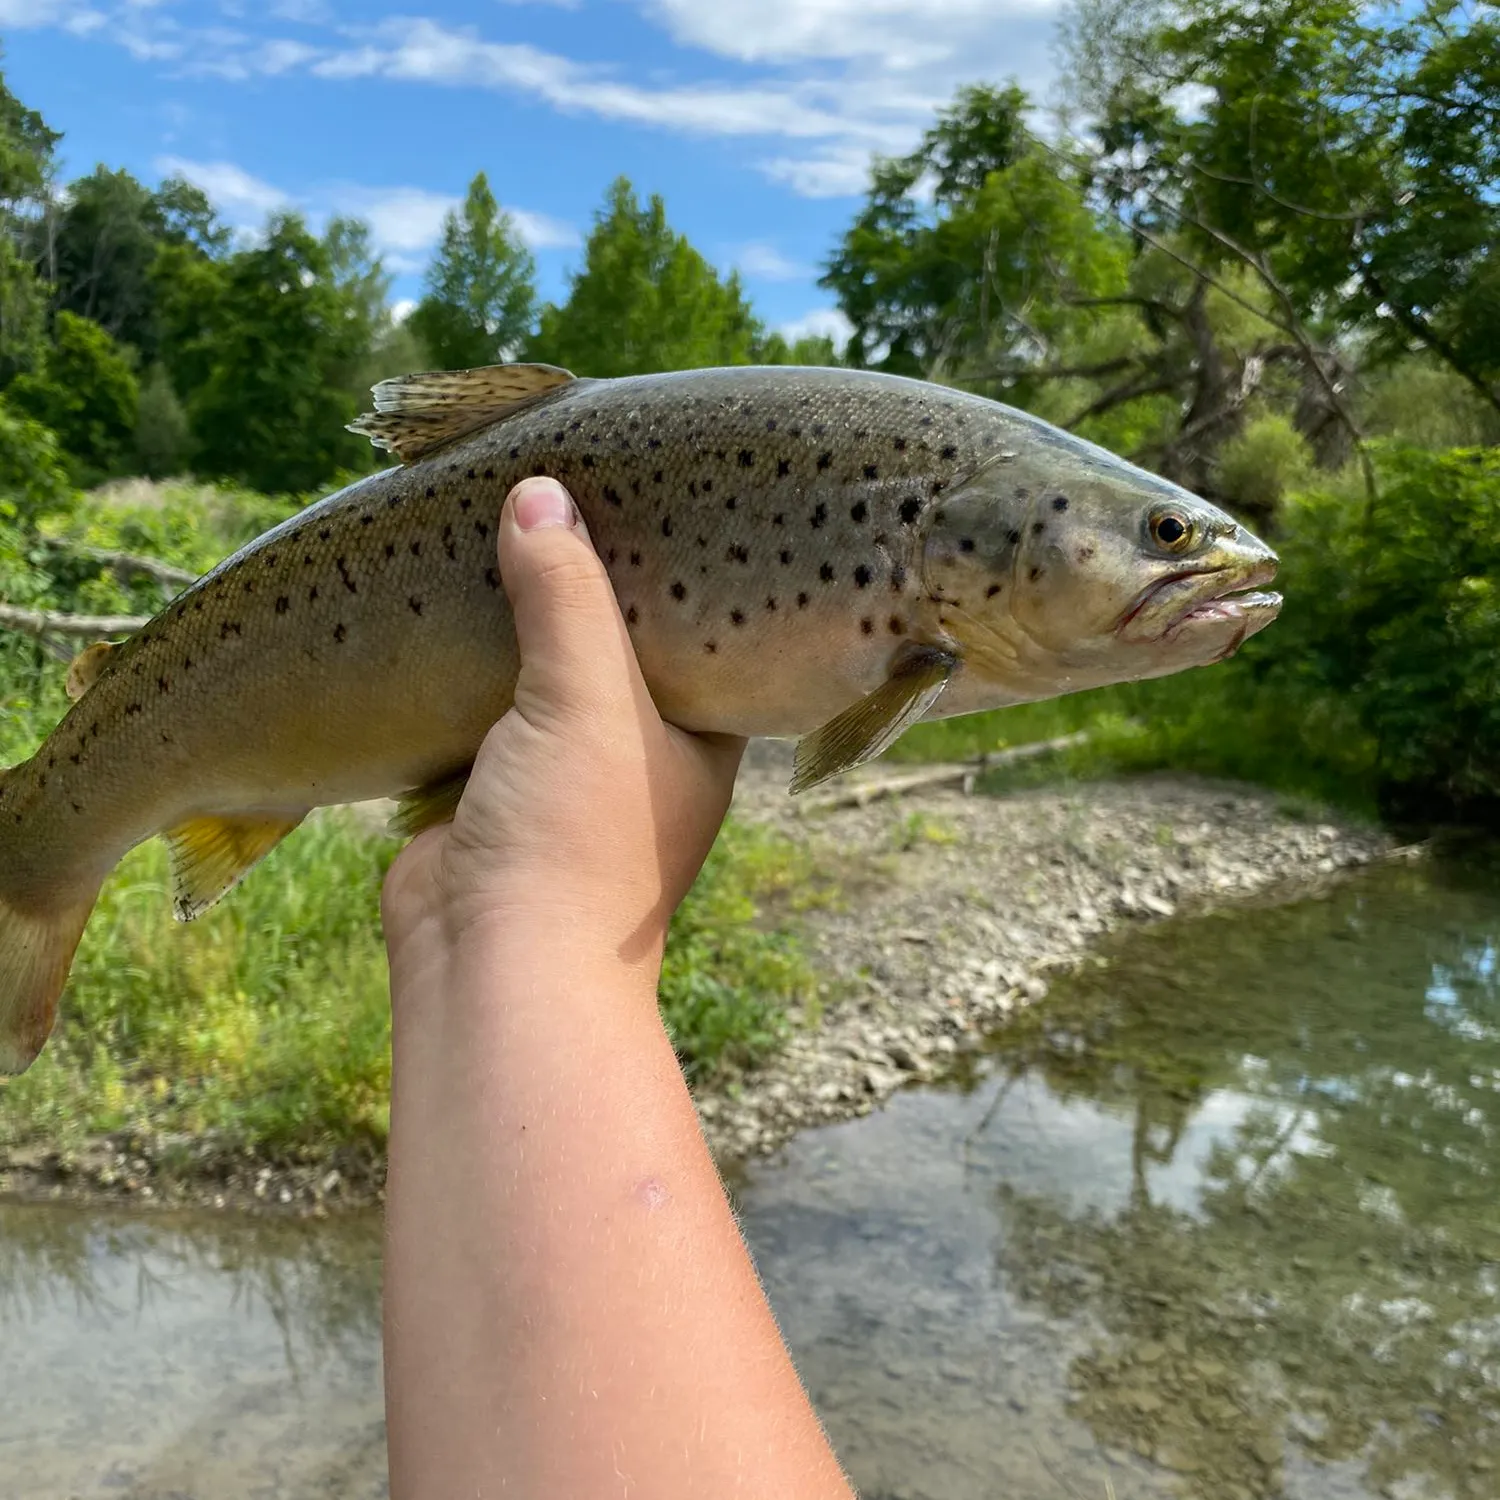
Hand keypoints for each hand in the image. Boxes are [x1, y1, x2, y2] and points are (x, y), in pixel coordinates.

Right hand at [381, 476, 745, 974]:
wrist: (492, 971)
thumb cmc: (577, 840)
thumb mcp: (588, 698)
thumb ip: (568, 594)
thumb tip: (539, 494)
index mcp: (700, 731)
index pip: (701, 622)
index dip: (671, 563)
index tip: (639, 495)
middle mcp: (639, 750)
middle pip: (612, 639)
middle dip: (577, 582)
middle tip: (547, 493)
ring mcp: (562, 770)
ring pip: (538, 668)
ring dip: (511, 618)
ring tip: (485, 526)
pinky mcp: (489, 783)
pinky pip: (478, 701)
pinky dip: (461, 659)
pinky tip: (438, 597)